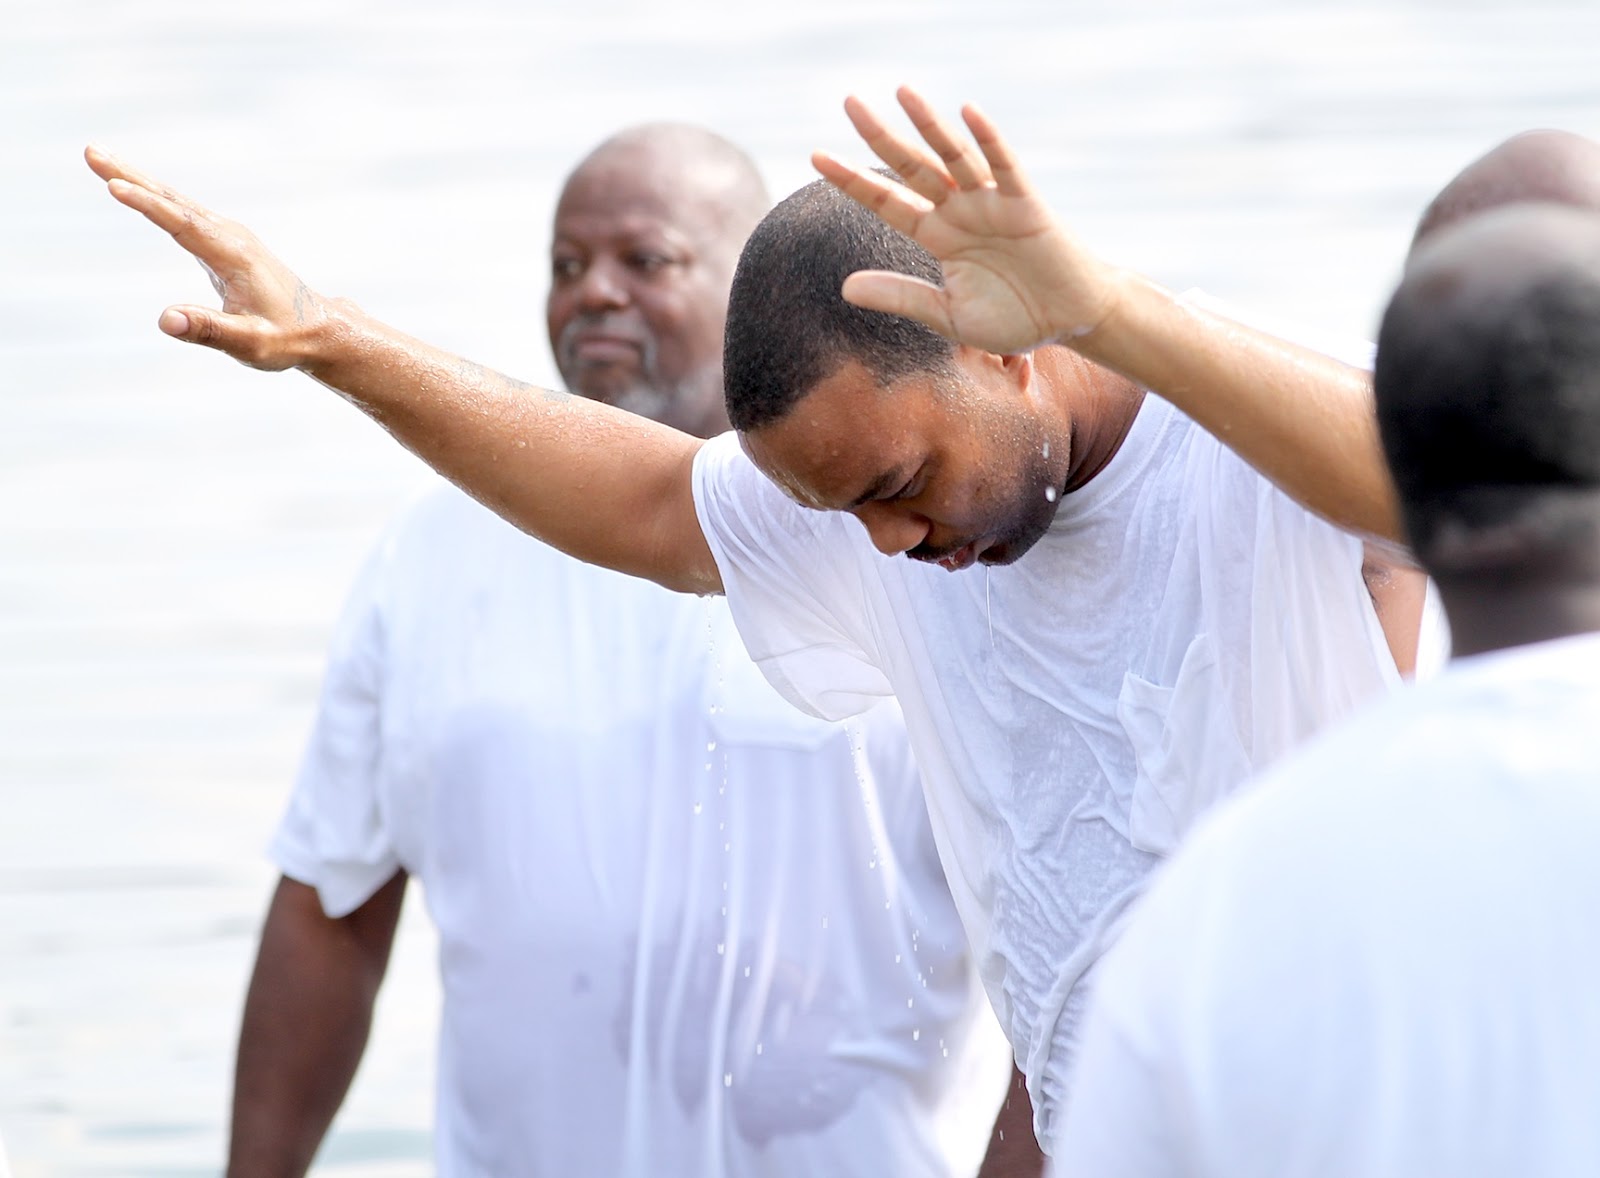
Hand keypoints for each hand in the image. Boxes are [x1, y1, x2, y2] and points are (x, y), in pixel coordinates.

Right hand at [85, 145, 331, 370]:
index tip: (113, 185)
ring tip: (98, 160)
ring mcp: (229, 237)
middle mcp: (231, 238)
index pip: (184, 225)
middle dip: (131, 176)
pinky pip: (183, 214)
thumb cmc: (286, 338)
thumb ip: (210, 331)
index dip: (148, 205)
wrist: (319, 330)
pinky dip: (155, 198)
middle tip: (90, 152)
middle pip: (175, 202)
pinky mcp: (224, 243)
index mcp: (234, 257)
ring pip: (177, 203)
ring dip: (138, 180)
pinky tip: (133, 188)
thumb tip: (165, 320)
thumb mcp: (250, 343)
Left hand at [812, 87, 1119, 354]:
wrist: (1071, 320)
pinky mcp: (1025, 204)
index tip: (817, 156)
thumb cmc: (1015, 318)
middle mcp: (959, 211)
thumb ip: (901, 297)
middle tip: (849, 102)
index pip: (886, 201)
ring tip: (902, 92)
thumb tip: (844, 288)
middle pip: (912, 167)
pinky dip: (989, 140)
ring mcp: (991, 203)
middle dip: (881, 136)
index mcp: (937, 236)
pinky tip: (968, 113)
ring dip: (930, 124)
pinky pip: (1004, 167)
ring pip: (954, 156)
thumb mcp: (948, 315)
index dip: (852, 180)